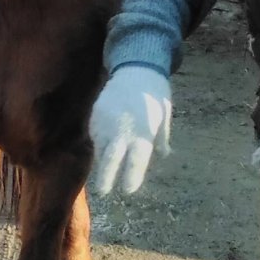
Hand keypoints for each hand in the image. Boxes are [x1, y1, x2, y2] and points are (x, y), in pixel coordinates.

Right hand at [89, 65, 171, 194]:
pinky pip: (95, 135)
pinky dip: (99, 141)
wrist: (136, 68)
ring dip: (102, 160)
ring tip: (105, 168)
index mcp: (143, 134)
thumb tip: (163, 154)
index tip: (128, 189)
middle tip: (104, 192)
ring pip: (100, 148)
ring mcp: (106, 122)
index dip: (131, 178)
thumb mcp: (163, 117)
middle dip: (106, 178)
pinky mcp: (96, 115)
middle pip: (111, 161)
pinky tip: (105, 142)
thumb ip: (161, 138)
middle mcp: (122, 130)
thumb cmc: (155, 95)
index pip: (136, 163)